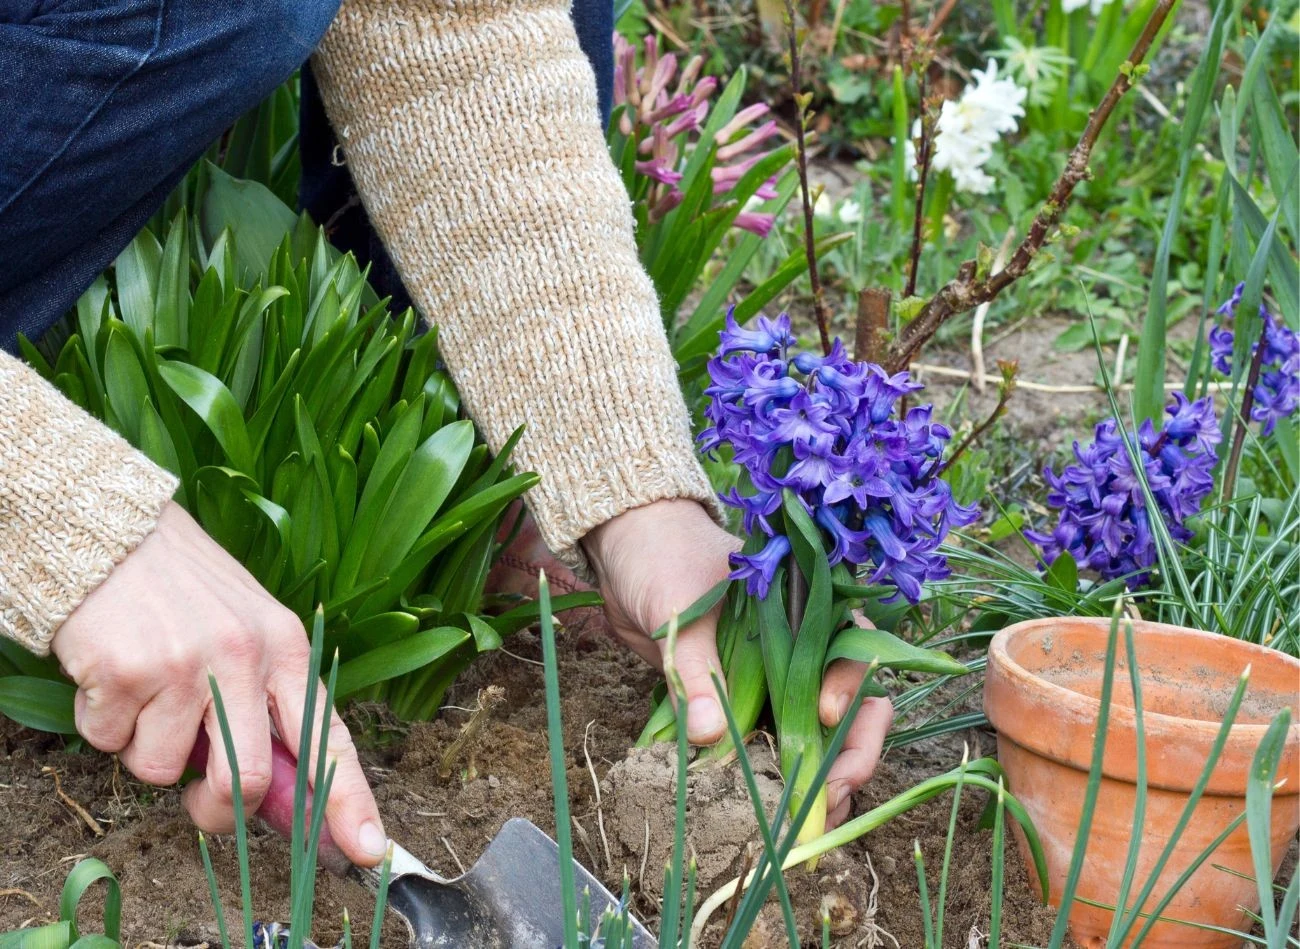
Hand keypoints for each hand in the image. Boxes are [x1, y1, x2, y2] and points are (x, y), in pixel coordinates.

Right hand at [50, 502, 385, 865]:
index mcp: (287, 647)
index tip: (367, 850)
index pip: (327, 737)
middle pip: (249, 780)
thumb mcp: (248, 626)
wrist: (108, 530)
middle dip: (220, 810)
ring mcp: (185, 666)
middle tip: (200, 798)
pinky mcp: (127, 672)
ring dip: (146, 748)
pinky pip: (109, 742)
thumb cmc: (184, 588)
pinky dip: (104, 723)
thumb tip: (276, 788)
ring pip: (165, 771)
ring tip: (145, 690)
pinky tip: (111, 672)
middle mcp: (245, 656)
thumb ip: (266, 698)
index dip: (348, 800)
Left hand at [583, 499, 892, 827]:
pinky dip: (773, 776)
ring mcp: (771, 676)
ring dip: (817, 776)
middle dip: (849, 751)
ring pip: (812, 732)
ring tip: (813, 820)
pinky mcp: (739, 700)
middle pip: (848, 703)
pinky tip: (773, 811)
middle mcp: (797, 645)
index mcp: (803, 606)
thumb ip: (697, 666)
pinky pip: (765, 742)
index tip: (827, 715)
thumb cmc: (663, 557)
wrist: (623, 549)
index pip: (851, 647)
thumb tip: (711, 731)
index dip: (851, 685)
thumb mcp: (682, 603)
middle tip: (833, 794)